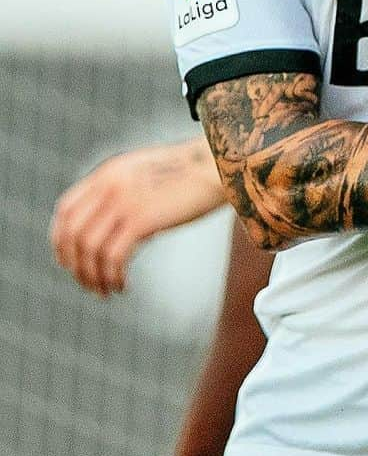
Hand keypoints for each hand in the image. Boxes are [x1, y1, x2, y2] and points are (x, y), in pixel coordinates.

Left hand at [50, 139, 224, 295]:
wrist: (219, 166)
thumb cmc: (190, 176)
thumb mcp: (146, 176)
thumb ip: (122, 194)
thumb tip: (110, 229)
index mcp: (108, 173)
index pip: (65, 210)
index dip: (60, 241)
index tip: (70, 262)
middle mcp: (109, 185)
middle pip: (71, 234)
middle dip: (75, 266)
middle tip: (89, 284)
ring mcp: (123, 200)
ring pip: (89, 250)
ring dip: (94, 277)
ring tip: (108, 290)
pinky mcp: (141, 218)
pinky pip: (113, 256)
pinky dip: (113, 276)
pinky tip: (123, 285)